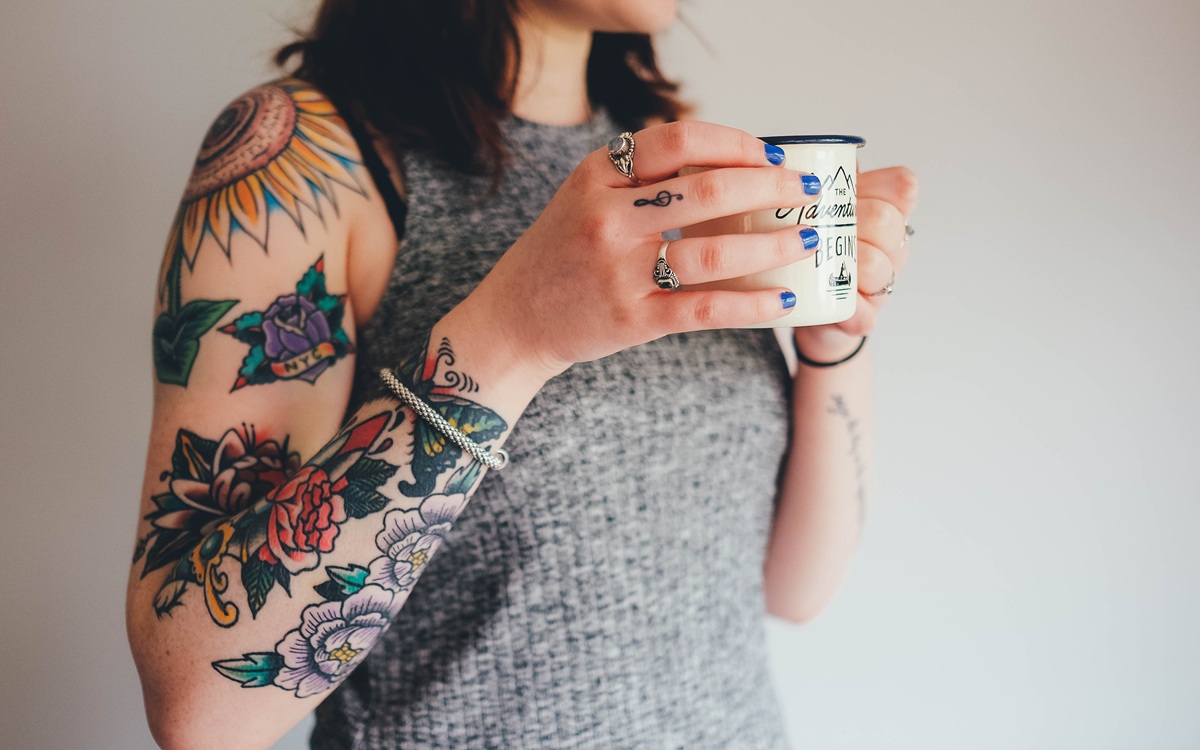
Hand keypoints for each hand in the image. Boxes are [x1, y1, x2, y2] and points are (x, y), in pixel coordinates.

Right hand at [459, 121, 825, 383]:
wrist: (513, 320)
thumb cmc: (560, 255)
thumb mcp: (584, 197)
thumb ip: (640, 178)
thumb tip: (728, 162)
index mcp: (596, 177)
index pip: (678, 140)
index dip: (736, 143)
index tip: (774, 155)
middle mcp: (606, 218)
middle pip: (708, 190)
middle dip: (771, 188)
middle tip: (807, 193)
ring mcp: (619, 271)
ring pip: (716, 251)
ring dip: (774, 244)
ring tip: (810, 238)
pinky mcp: (632, 320)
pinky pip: (706, 308)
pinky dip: (752, 304)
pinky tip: (783, 299)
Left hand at [793, 166, 919, 360]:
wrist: (800, 304)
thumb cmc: (806, 243)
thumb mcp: (808, 205)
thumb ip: (804, 178)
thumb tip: (779, 152)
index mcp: (884, 210)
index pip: (902, 187)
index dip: (875, 188)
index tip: (841, 193)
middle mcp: (892, 245)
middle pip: (886, 222)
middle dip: (849, 224)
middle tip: (813, 229)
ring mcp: (882, 283)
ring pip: (878, 266)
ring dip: (846, 265)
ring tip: (814, 262)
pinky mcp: (865, 318)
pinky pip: (866, 313)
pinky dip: (849, 310)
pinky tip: (831, 305)